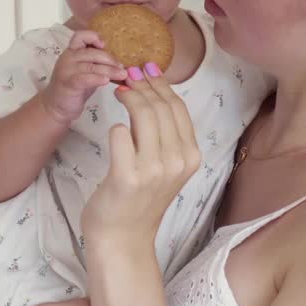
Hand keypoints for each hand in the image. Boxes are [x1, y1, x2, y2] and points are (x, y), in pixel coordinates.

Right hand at [41, 31, 126, 123]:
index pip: (81, 36)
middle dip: (110, 59)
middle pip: (92, 52)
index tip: (105, 45)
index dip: (93, 37)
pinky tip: (106, 81)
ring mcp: (66, 70)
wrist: (56, 107)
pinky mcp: (68, 83)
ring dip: (109, 70)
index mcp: (72, 52)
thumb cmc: (74, 88)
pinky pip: (85, 78)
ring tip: (122, 75)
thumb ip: (96, 63)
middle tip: (122, 67)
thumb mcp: (86, 71)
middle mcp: (68, 58)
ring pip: (91, 66)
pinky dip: (97, 78)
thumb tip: (120, 61)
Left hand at [81, 62, 201, 251]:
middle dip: (143, 83)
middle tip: (127, 73)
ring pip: (143, 115)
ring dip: (129, 96)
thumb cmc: (139, 199)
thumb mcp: (165, 165)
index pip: (178, 108)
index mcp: (191, 157)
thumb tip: (152, 86)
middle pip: (161, 107)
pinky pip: (120, 135)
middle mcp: (177, 162)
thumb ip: (164, 133)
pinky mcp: (127, 177)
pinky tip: (114, 130)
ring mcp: (153, 170)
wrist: (123, 239)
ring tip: (118, 89)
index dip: (161, 83)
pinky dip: (116, 127)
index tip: (146, 67)